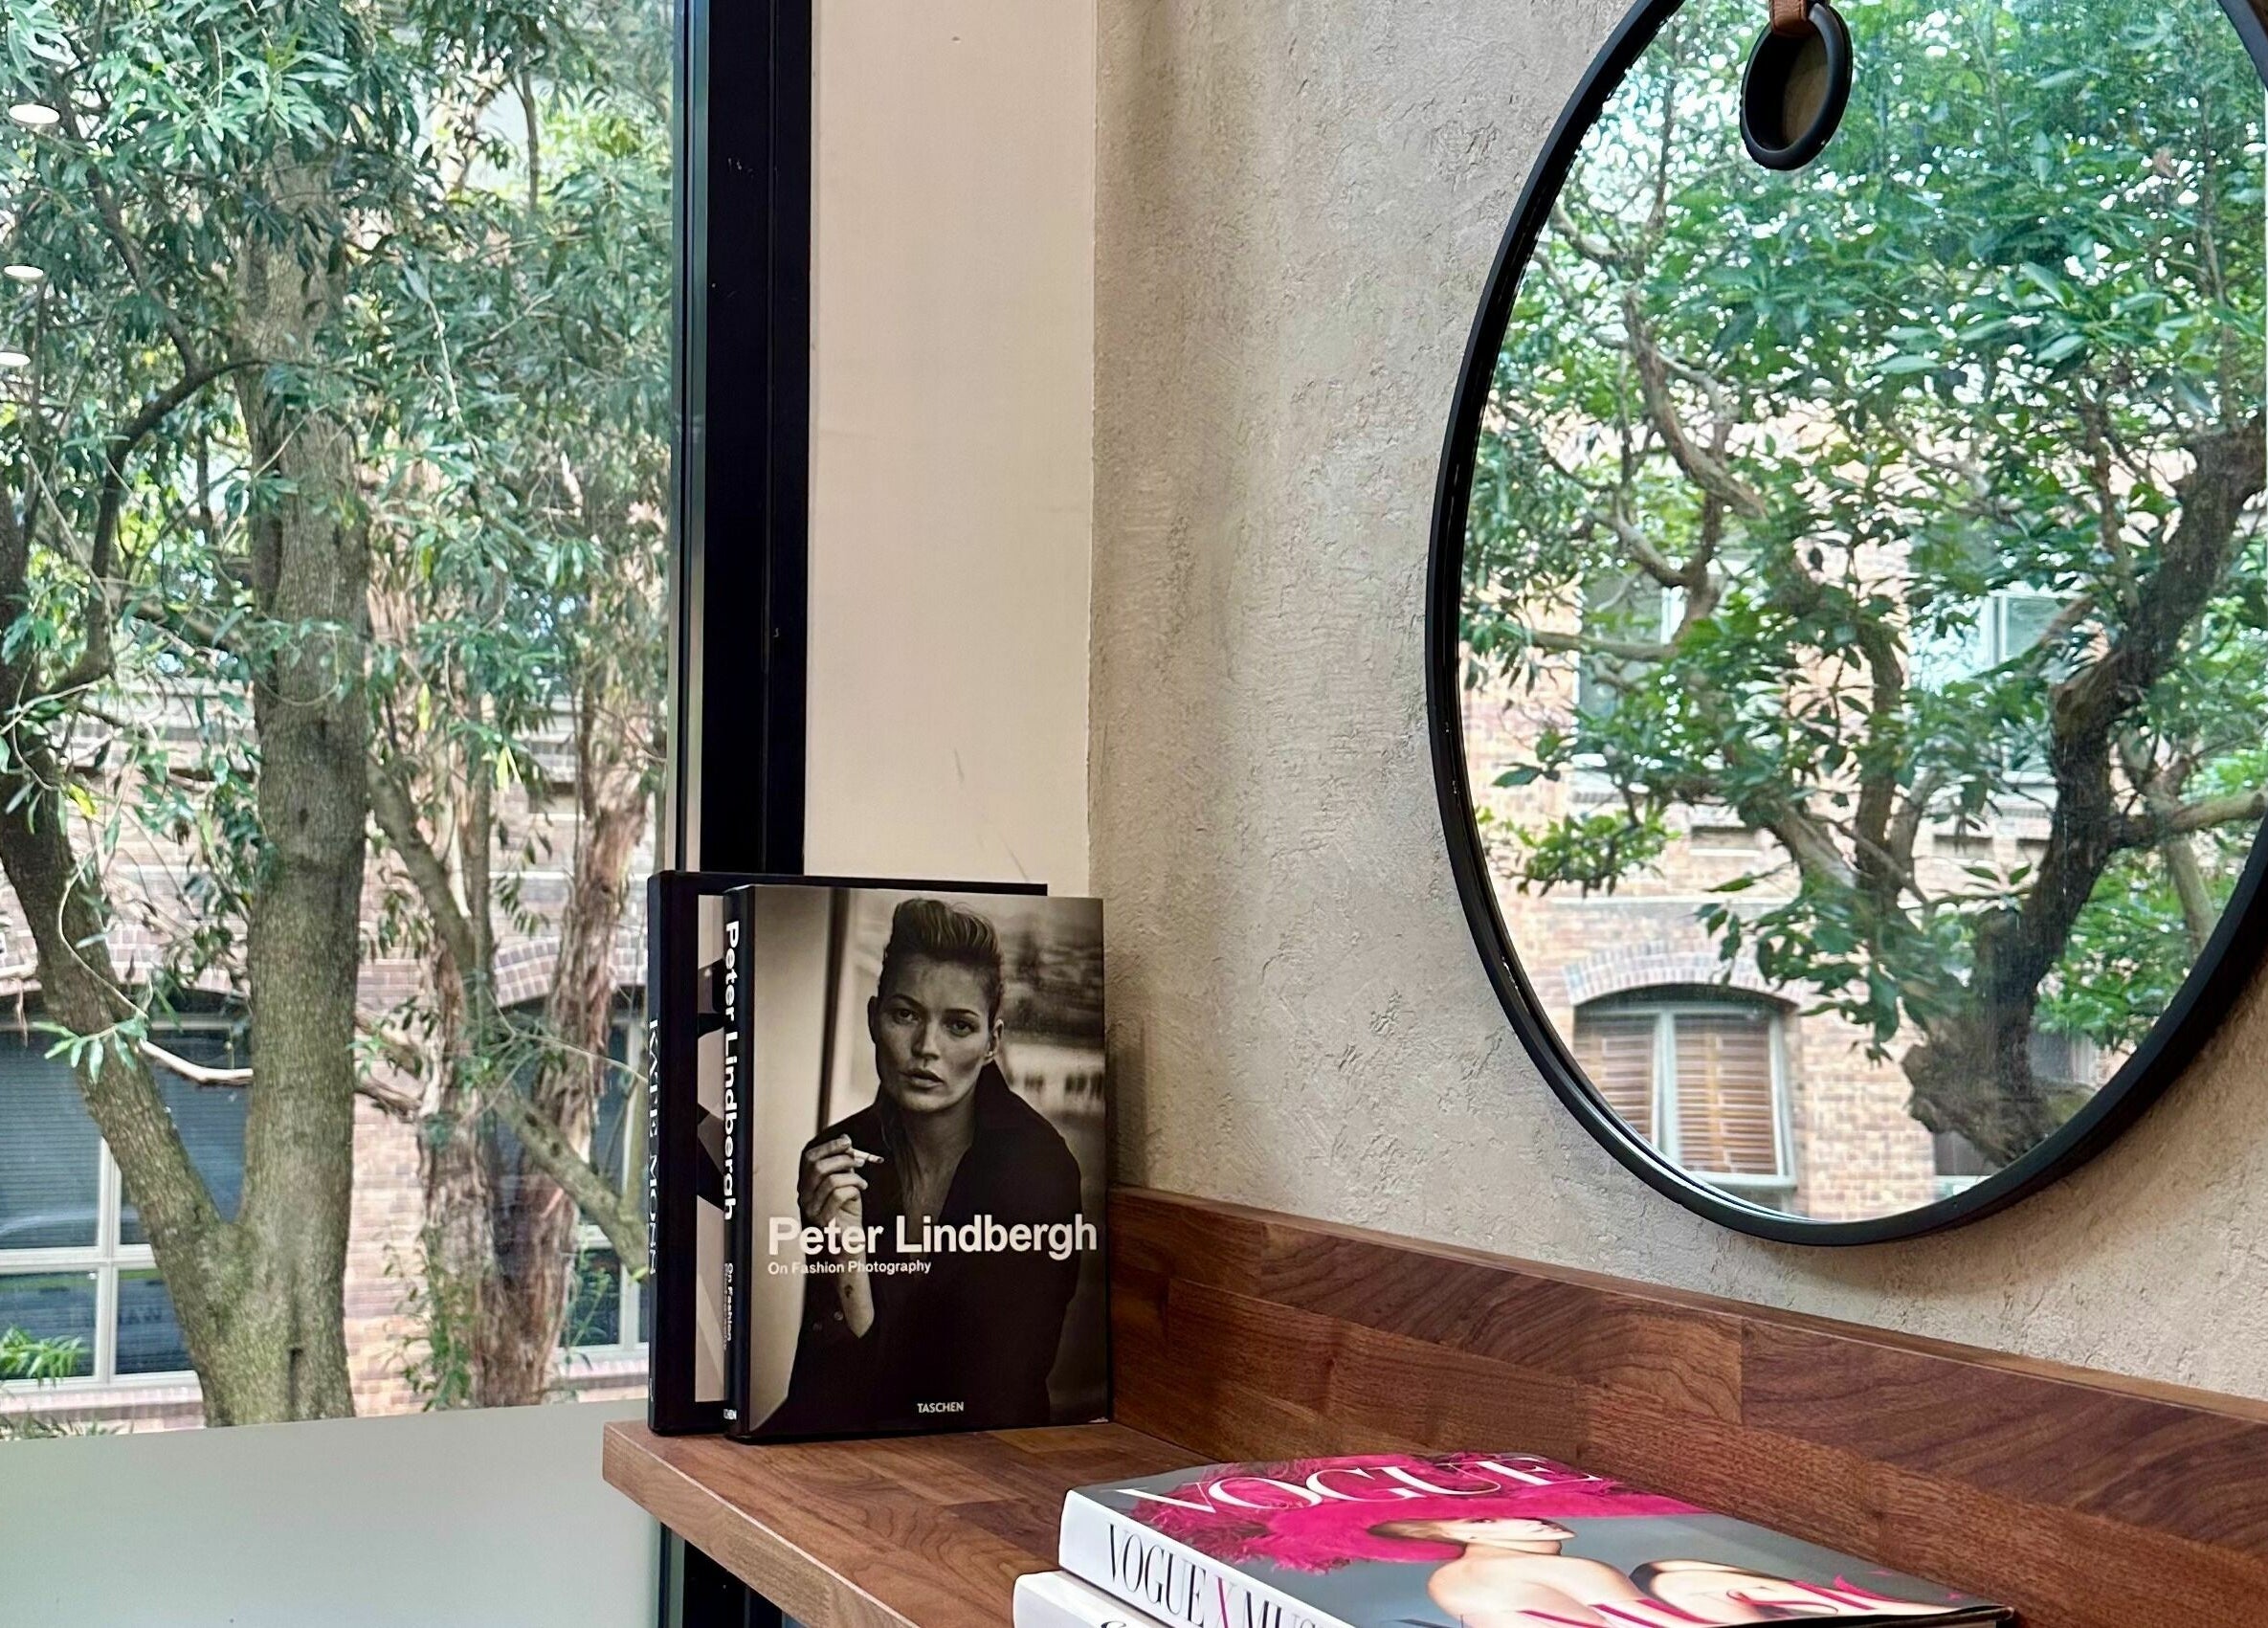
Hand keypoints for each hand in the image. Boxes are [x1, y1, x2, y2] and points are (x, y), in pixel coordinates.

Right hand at [797, 1134, 868, 1253]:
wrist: (849, 1243)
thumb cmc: (848, 1213)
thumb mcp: (845, 1183)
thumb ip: (842, 1165)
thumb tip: (846, 1142)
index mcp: (806, 1184)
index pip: (809, 1158)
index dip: (828, 1146)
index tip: (847, 1142)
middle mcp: (803, 1196)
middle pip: (817, 1167)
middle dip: (842, 1159)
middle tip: (860, 1161)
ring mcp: (810, 1209)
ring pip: (830, 1180)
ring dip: (852, 1176)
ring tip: (862, 1182)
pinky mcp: (822, 1220)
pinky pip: (838, 1195)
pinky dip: (854, 1188)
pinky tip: (860, 1191)